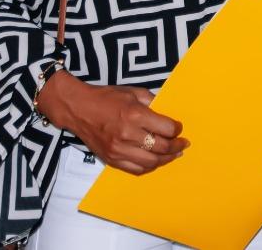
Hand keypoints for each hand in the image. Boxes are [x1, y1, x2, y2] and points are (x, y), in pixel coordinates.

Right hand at [38, 71, 188, 175]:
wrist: (78, 109)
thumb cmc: (106, 98)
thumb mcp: (133, 92)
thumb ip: (152, 102)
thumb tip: (168, 113)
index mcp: (135, 115)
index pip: (166, 129)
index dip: (176, 129)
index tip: (179, 128)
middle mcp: (127, 134)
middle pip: (161, 148)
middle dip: (176, 146)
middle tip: (182, 143)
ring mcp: (118, 149)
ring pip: (150, 162)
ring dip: (166, 159)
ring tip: (173, 154)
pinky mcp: (111, 159)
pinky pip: (135, 169)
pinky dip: (149, 167)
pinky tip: (155, 161)